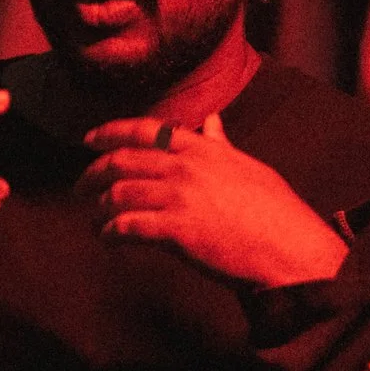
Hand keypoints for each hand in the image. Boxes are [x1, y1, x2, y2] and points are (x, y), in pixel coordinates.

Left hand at [78, 115, 346, 287]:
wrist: (290, 248)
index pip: (144, 129)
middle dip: (93, 173)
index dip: (110, 132)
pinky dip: (111, 231)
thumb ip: (221, 145)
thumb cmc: (275, 212)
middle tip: (79, 188)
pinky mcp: (176, 230)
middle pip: (122, 161)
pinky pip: (128, 226)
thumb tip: (211, 121)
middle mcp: (185, 166)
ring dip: (99, 208)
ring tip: (95, 220)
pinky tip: (108, 238)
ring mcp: (179, 197)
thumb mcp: (248, 167)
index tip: (89, 140)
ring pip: (119, 193)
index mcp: (201, 148)